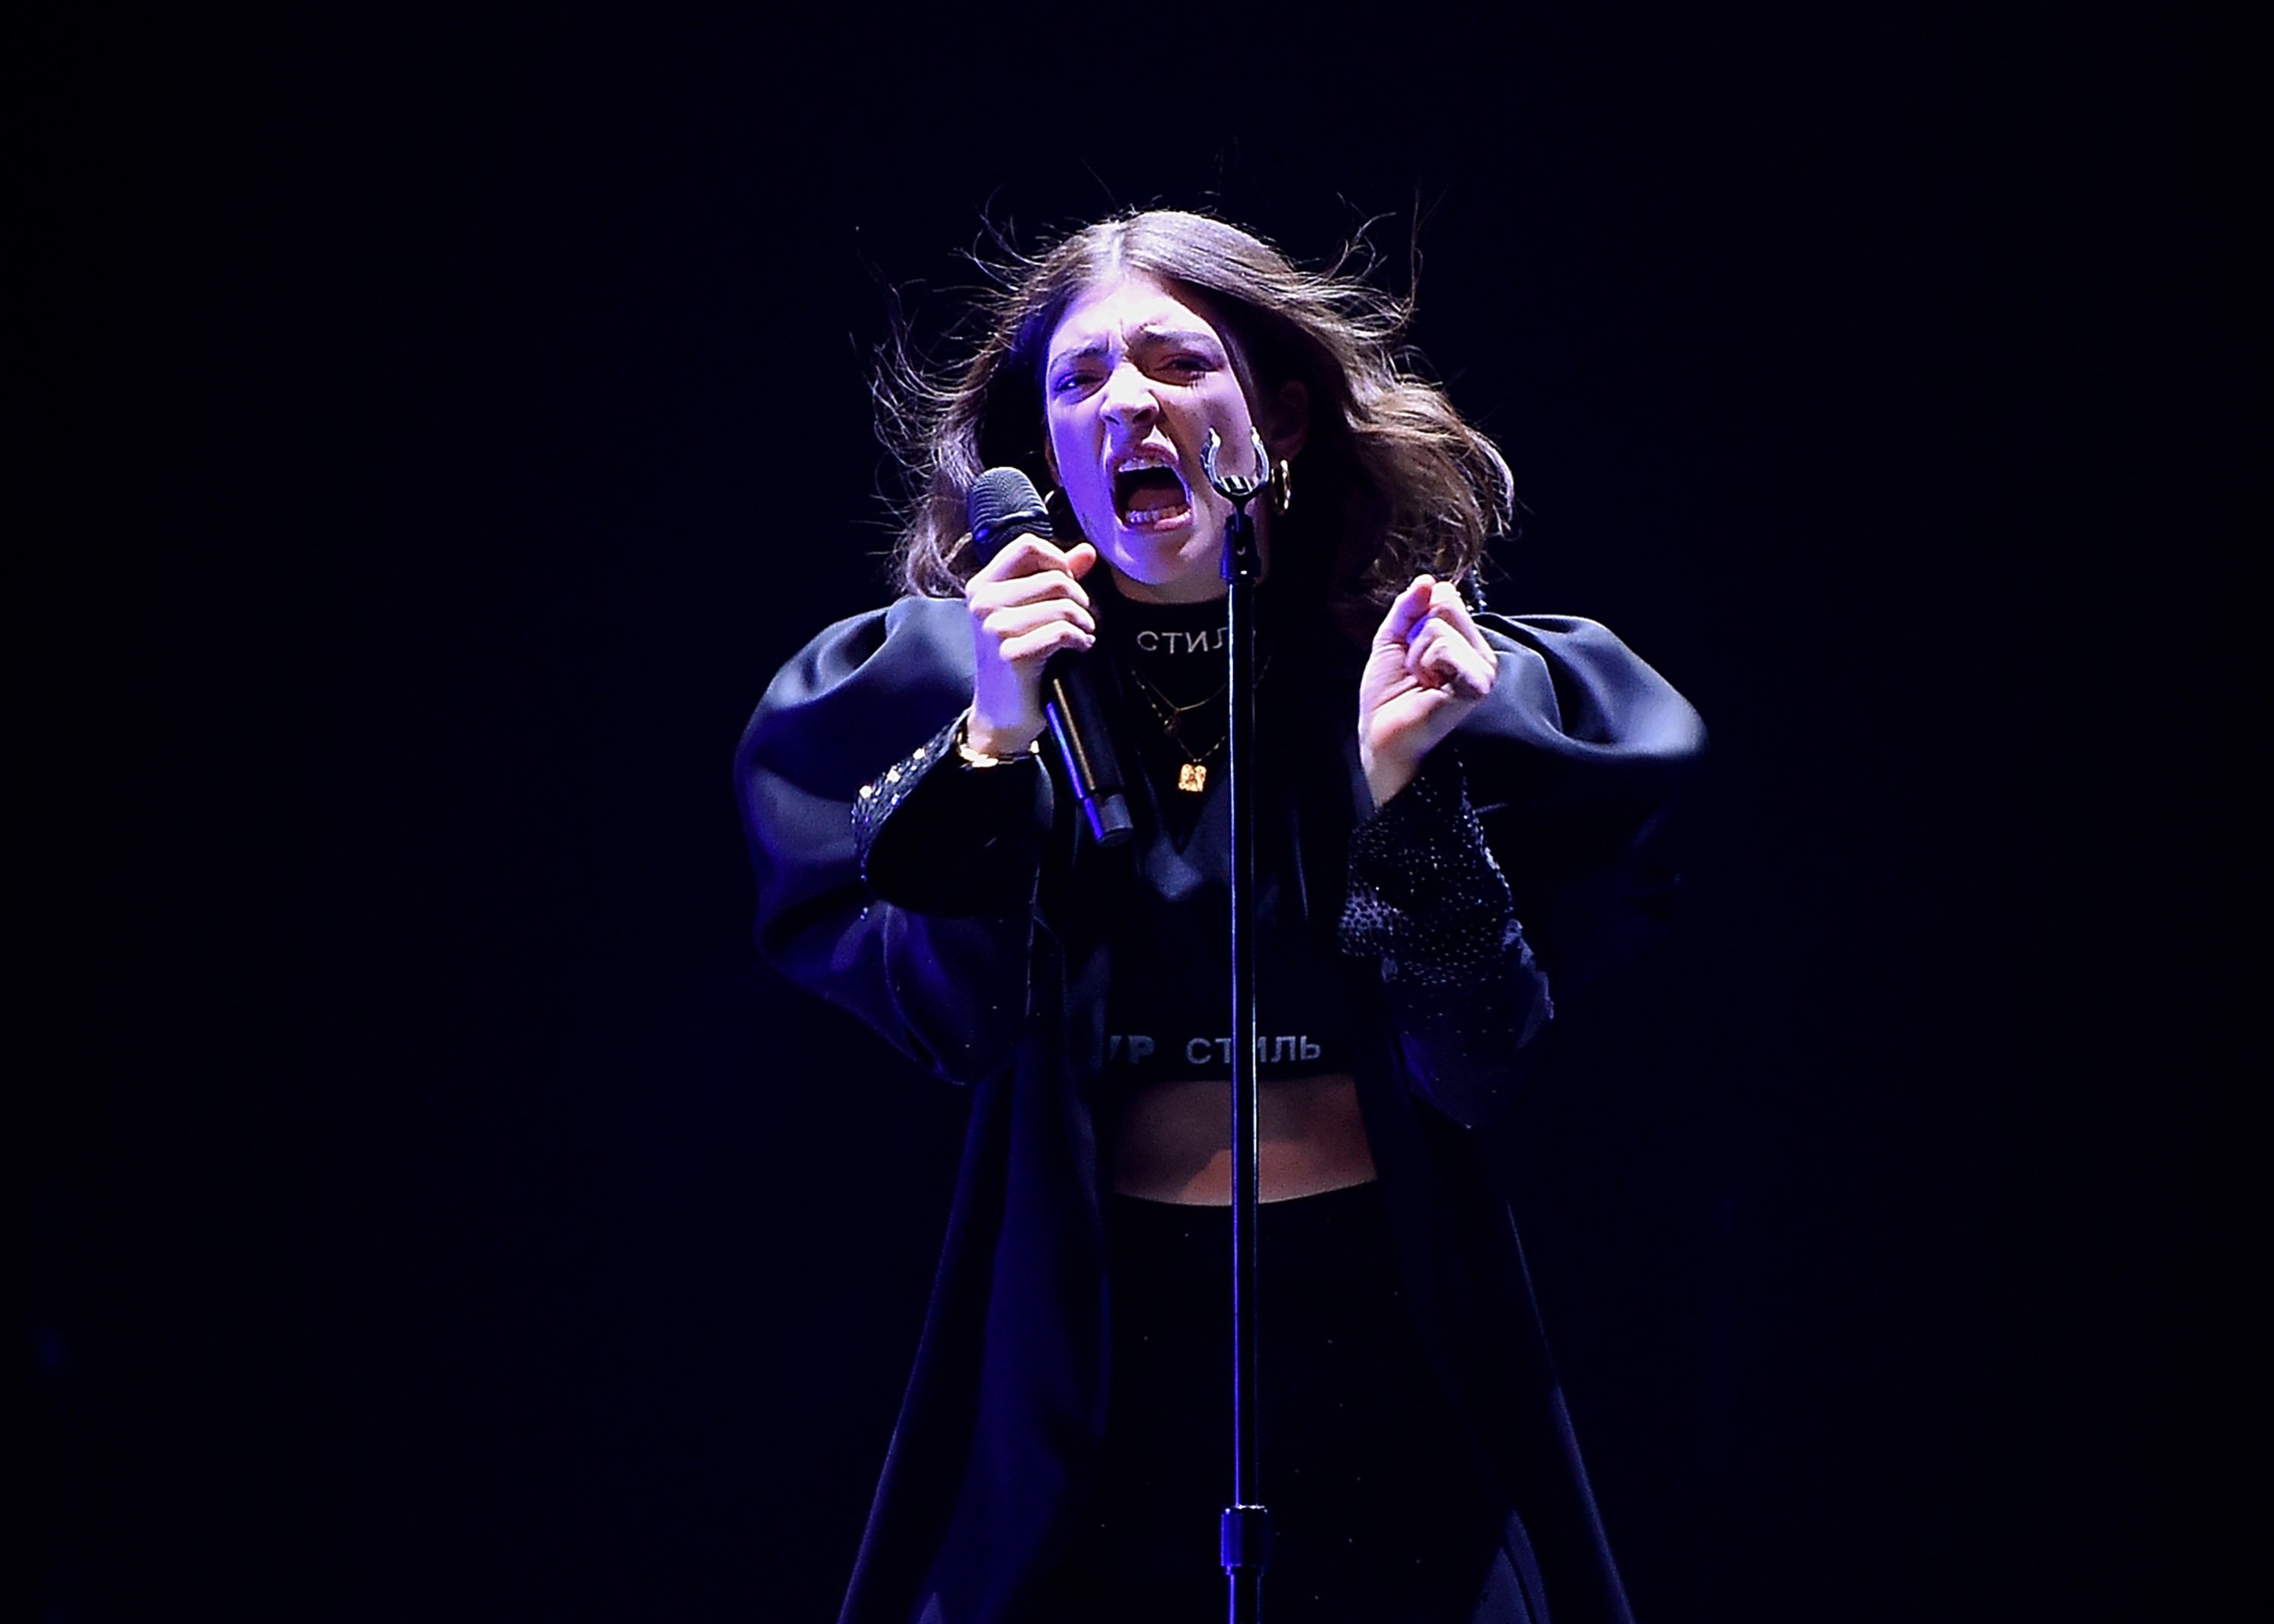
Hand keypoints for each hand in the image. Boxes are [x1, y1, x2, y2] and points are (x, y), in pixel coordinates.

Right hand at [964, 534, 1099, 754]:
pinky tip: (1079, 648)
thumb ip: (1054, 577)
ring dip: (1083, 621)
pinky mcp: (1010, 653)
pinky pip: (1062, 631)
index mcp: (983, 585)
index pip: (1027, 545)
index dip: (1058, 559)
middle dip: (1079, 598)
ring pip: (1063, 604)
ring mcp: (994, 627)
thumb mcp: (1028, 613)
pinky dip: (1080, 640)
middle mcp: (983, 602)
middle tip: (1082, 619)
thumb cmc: (1016, 661)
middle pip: (1054, 576)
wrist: (1001, 715)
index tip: (1069, 583)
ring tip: (1082, 635)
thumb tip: (1086, 551)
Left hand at [1358, 574, 1498, 805]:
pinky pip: (1444, 647)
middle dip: (1415, 635)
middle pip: (1445, 604)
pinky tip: (1429, 688)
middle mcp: (1480, 652)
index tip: (1411, 653)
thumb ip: (1407, 609)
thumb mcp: (1392, 641)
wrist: (1382, 738)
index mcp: (1464, 642)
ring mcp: (1484, 668)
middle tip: (1415, 670)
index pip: (1445, 596)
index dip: (1415, 620)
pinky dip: (1425, 664)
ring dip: (1417, 655)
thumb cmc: (1388, 698)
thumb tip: (1427, 580)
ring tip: (1422, 682)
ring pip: (1440, 625)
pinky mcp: (1478, 683)